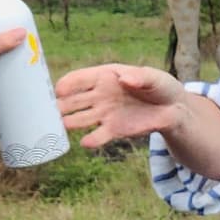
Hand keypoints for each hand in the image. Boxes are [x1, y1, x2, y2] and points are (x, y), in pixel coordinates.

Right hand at [55, 64, 187, 148]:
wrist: (173, 109)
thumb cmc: (160, 86)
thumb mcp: (154, 78)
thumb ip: (140, 77)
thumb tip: (124, 78)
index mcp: (105, 76)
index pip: (80, 79)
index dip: (67, 83)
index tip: (57, 90)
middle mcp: (99, 95)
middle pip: (74, 100)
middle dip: (60, 105)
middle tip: (46, 111)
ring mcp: (104, 113)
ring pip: (80, 118)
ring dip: (69, 122)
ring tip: (58, 127)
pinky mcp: (114, 130)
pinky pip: (99, 135)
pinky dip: (92, 140)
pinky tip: (85, 143)